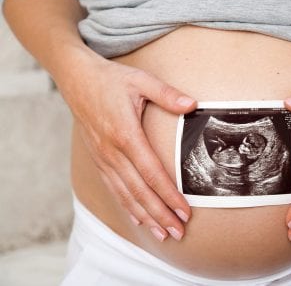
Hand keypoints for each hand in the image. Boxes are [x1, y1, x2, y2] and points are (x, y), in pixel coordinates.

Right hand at [58, 51, 195, 241]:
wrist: (76, 78)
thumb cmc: (111, 79)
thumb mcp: (141, 80)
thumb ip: (167, 94)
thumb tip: (192, 104)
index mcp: (126, 134)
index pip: (152, 173)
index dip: (169, 195)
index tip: (184, 211)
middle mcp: (113, 152)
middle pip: (140, 191)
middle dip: (160, 214)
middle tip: (178, 232)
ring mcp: (104, 158)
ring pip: (126, 195)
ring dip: (146, 216)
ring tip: (163, 234)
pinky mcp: (99, 160)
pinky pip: (114, 189)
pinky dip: (127, 206)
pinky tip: (139, 219)